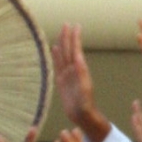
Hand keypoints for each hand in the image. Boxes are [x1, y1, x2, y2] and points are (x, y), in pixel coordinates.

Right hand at [53, 24, 110, 141]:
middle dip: (68, 37)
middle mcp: (73, 70)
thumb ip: (82, 76)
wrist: (82, 117)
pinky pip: (58, 65)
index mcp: (79, 70)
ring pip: (63, 55)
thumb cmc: (86, 107)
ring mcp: (67, 75)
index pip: (75, 50)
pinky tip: (55, 48)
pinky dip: (56, 56)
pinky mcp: (61, 81)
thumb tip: (79, 59)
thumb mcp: (85, 91)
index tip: (76, 26)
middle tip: (67, 24)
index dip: (75, 38)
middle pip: (68, 50)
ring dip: (63, 43)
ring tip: (62, 32)